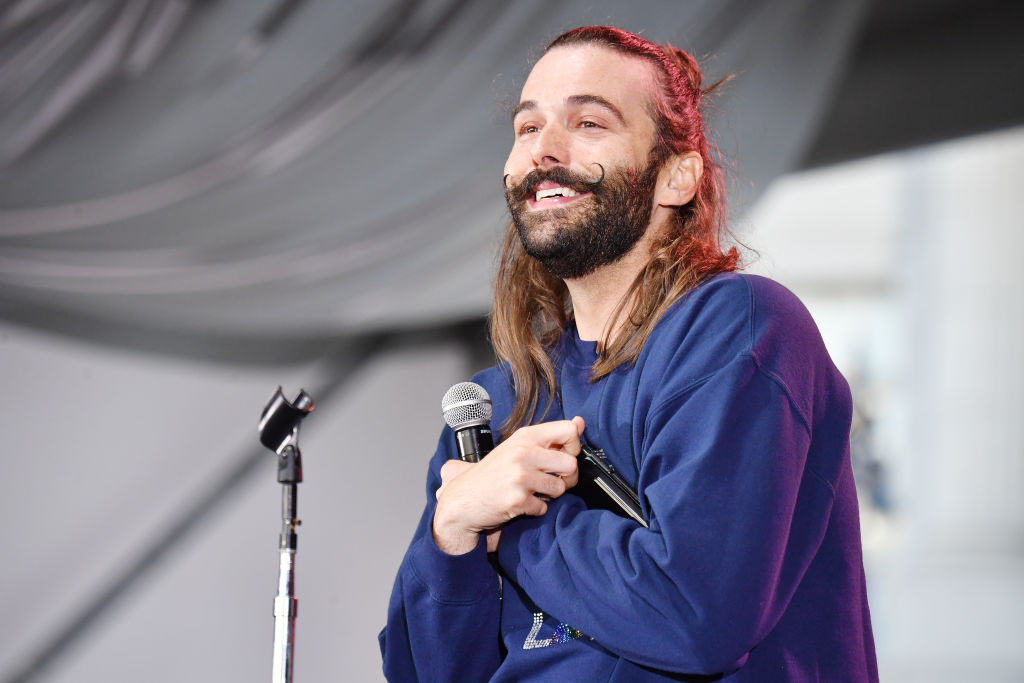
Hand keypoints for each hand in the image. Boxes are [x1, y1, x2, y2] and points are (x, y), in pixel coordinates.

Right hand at [432, 416, 584, 554]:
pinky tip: (521, 502)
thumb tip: (580, 422)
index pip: (569, 430)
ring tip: (532, 491)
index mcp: (525, 437)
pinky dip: (535, 509)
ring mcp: (520, 477)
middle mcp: (523, 453)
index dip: (573, 446)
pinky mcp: (518, 500)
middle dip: (566, 477)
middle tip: (552, 480)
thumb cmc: (492, 473)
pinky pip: (544, 507)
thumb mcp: (518, 446)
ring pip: (560, 488)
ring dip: (549, 495)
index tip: (564, 455)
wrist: (463, 499)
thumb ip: (549, 436)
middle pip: (570, 464)